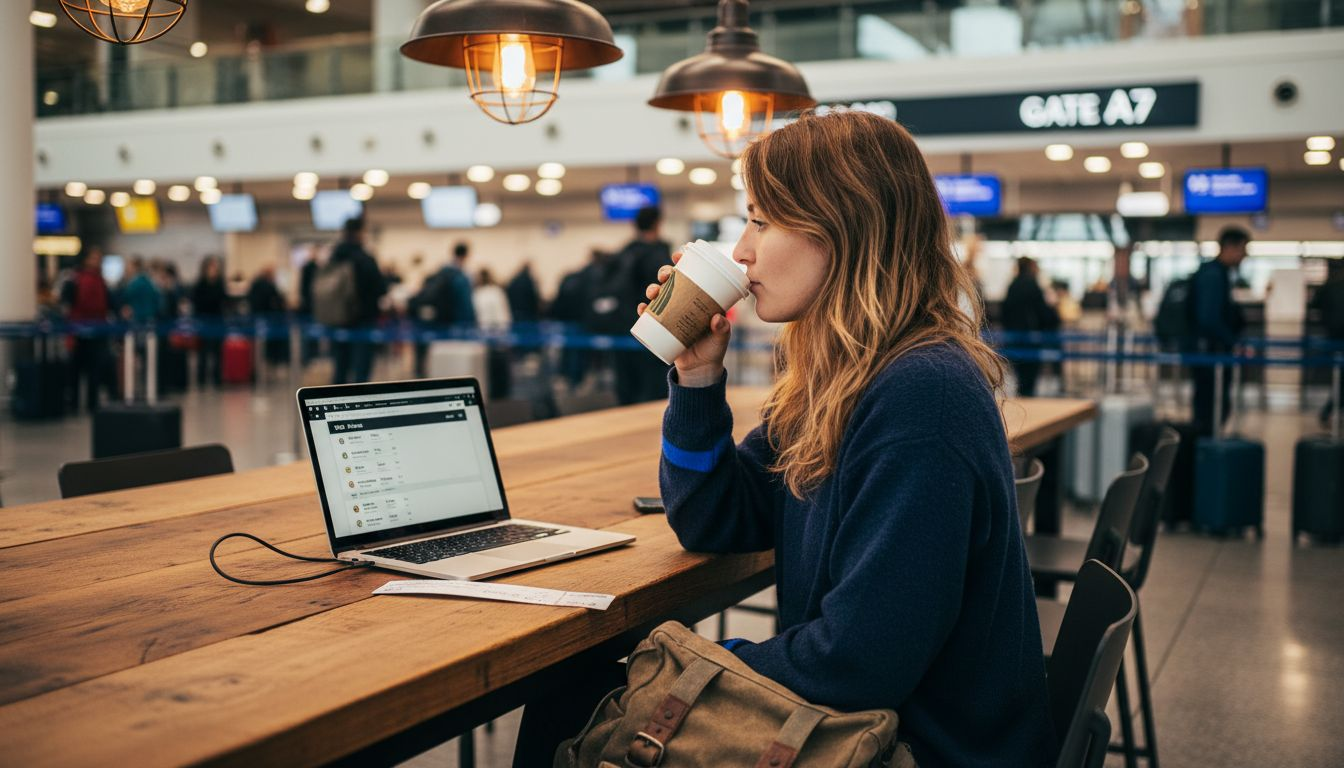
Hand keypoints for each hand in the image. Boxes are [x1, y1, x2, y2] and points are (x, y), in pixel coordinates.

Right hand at [637, 252, 730, 387]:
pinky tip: (642, 308)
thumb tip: (717, 319)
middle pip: (671, 280)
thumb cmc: (714, 349)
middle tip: (666, 276)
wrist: (700, 369)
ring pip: (658, 294)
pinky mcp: (661, 326)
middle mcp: (683, 301)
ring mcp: (670, 313)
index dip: (683, 261)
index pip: (691, 274)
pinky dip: (643, 310)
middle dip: (665, 272)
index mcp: (699, 297)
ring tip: (653, 292)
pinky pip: (648, 315)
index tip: (679, 255)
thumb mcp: (722, 338)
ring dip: (652, 288)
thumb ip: (722, 329)